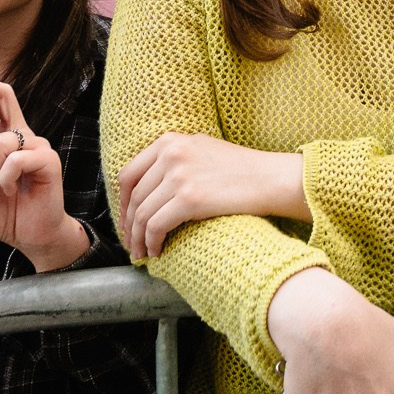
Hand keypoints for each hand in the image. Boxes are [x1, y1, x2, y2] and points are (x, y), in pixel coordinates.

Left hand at [115, 133, 309, 257]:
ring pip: (142, 214)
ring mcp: (179, 176)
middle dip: (128, 224)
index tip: (126, 218)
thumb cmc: (242, 168)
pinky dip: (152, 242)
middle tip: (131, 242)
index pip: (129, 173)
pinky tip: (157, 251)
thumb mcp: (201, 149)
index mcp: (169, 140)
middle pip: (134, 196)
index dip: (122, 201)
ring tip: (142, 252)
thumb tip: (150, 183)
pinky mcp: (189, 199)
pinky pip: (156, 226)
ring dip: (138, 238)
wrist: (270, 178)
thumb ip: (174, 158)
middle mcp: (170, 154)